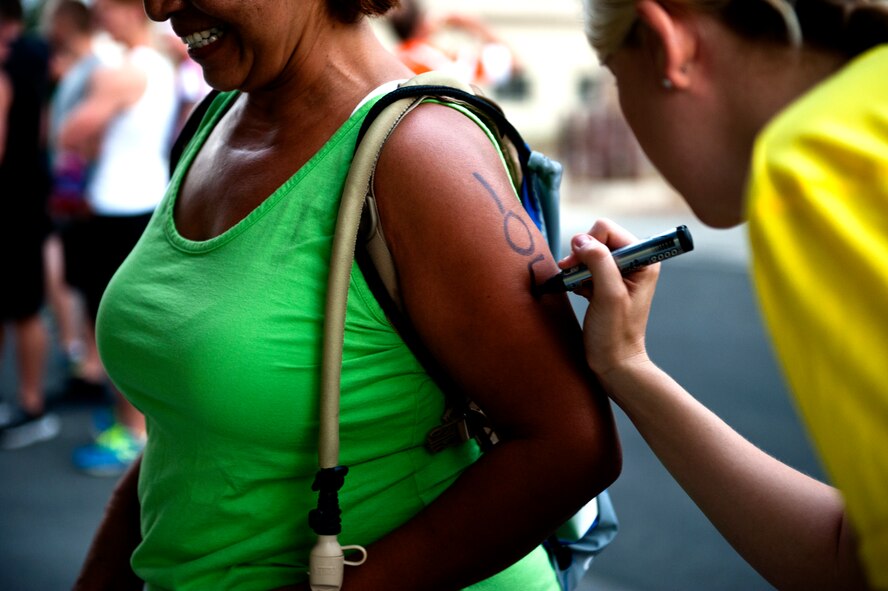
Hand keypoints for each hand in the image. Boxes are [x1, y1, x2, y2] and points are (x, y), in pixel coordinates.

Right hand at [559, 219, 659, 380]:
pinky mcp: (606, 282)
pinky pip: (585, 267)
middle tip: (573, 277)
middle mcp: (634, 261)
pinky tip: (578, 291)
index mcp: (644, 259)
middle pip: (597, 238)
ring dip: (577, 267)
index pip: (607, 231)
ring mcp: (619, 272)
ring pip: (588, 252)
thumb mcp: (609, 295)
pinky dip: (576, 276)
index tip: (578, 267)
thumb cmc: (616, 333)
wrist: (614, 362)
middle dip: (581, 256)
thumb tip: (580, 239)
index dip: (589, 245)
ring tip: (576, 286)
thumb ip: (598, 262)